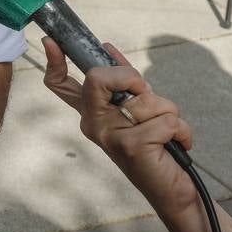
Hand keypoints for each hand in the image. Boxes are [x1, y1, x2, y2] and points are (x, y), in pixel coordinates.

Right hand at [40, 38, 196, 213]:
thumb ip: (123, 82)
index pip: (61, 85)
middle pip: (99, 76)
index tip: (50, 41)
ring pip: (147, 99)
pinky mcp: (132, 146)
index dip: (54, 61)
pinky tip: (175, 146)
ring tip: (166, 135)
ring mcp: (109, 135)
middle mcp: (92, 123)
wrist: (171, 191)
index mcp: (90, 112)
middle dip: (131, 78)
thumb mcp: (137, 108)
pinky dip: (181, 131)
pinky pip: (167, 120)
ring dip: (169, 113)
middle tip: (145, 97)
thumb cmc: (156, 146)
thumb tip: (108, 47)